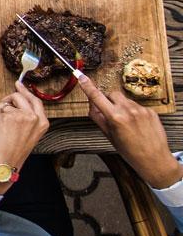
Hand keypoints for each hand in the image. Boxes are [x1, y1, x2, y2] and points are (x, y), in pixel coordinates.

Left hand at [0, 82, 48, 192]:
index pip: (35, 100)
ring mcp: (20, 116)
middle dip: (7, 100)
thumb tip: (16, 102)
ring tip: (1, 129)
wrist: (5, 163)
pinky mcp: (6, 117)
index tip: (18, 84)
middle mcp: (33, 117)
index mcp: (42, 122)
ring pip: (3, 104)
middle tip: (2, 108)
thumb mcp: (30, 134)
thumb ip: (28, 118)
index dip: (25, 91)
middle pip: (17, 96)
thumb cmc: (14, 151)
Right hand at [79, 74, 182, 188]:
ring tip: (127, 122)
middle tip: (110, 113)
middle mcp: (128, 110)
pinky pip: (137, 105)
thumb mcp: (109, 136)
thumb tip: (91, 105)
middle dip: (108, 100)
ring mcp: (141, 110)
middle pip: (112, 94)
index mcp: (115, 117)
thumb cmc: (130, 151)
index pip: (97, 97)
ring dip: (121, 106)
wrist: (154, 158)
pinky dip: (133, 111)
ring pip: (124, 100)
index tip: (81, 77)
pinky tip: (137, 124)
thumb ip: (98, 118)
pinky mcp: (150, 111)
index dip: (87, 86)